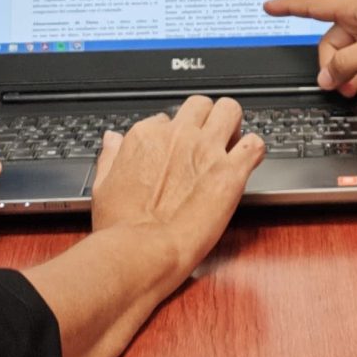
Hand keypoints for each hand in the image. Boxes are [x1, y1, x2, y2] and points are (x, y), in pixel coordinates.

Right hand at [87, 95, 264, 284]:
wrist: (142, 251)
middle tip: (209, 141)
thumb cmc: (120, 227)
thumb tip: (112, 139)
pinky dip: (254, 151)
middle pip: (200, 105)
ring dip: (232, 124)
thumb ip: (110, 156)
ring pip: (229, 110)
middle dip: (206, 119)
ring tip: (232, 144)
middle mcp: (177, 136)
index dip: (176, 137)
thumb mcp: (102, 185)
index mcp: (146, 137)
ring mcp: (206, 150)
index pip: (167, 120)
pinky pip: (254, 144)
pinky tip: (247, 163)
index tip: (179, 153)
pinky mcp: (230, 172)